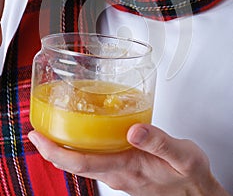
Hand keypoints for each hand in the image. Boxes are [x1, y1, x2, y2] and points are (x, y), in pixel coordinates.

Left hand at [28, 124, 228, 195]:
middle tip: (39, 130)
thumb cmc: (189, 178)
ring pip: (84, 162)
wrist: (196, 193)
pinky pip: (95, 160)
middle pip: (76, 163)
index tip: (38, 138)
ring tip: (56, 128)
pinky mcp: (124, 170)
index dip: (56, 152)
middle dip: (53, 149)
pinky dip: (82, 148)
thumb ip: (158, 142)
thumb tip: (134, 130)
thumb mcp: (182, 156)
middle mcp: (118, 174)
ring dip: (66, 148)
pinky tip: (84, 135)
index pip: (81, 163)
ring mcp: (119, 174)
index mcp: (127, 168)